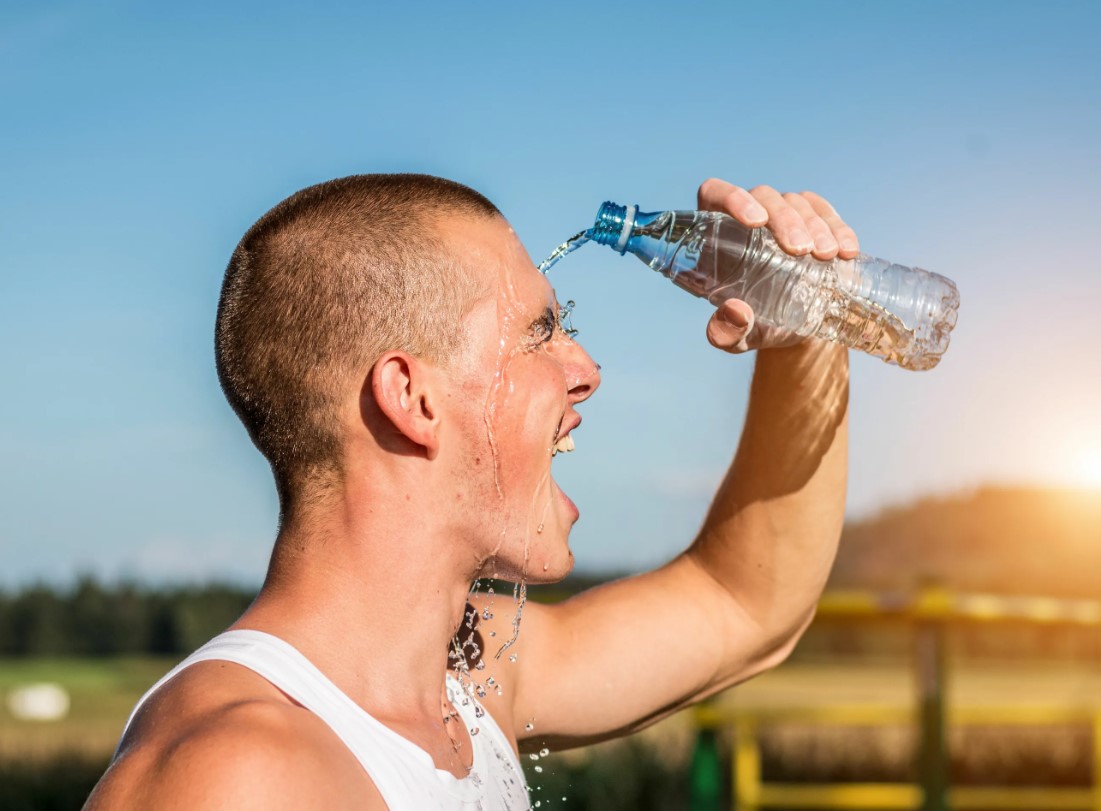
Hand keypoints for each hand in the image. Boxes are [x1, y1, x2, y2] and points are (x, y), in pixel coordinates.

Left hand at [697, 178, 859, 353]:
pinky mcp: (811, 219)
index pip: (715, 194)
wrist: (794, 329)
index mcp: (716, 236)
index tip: (757, 222)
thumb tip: (735, 313)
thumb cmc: (755, 326)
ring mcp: (781, 214)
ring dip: (814, 224)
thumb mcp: (739, 338)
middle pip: (763, 196)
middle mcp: (748, 216)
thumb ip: (727, 332)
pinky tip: (847, 252)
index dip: (733, 198)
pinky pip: (824, 210)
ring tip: (827, 256)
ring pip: (795, 201)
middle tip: (801, 251)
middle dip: (785, 220)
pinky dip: (838, 228)